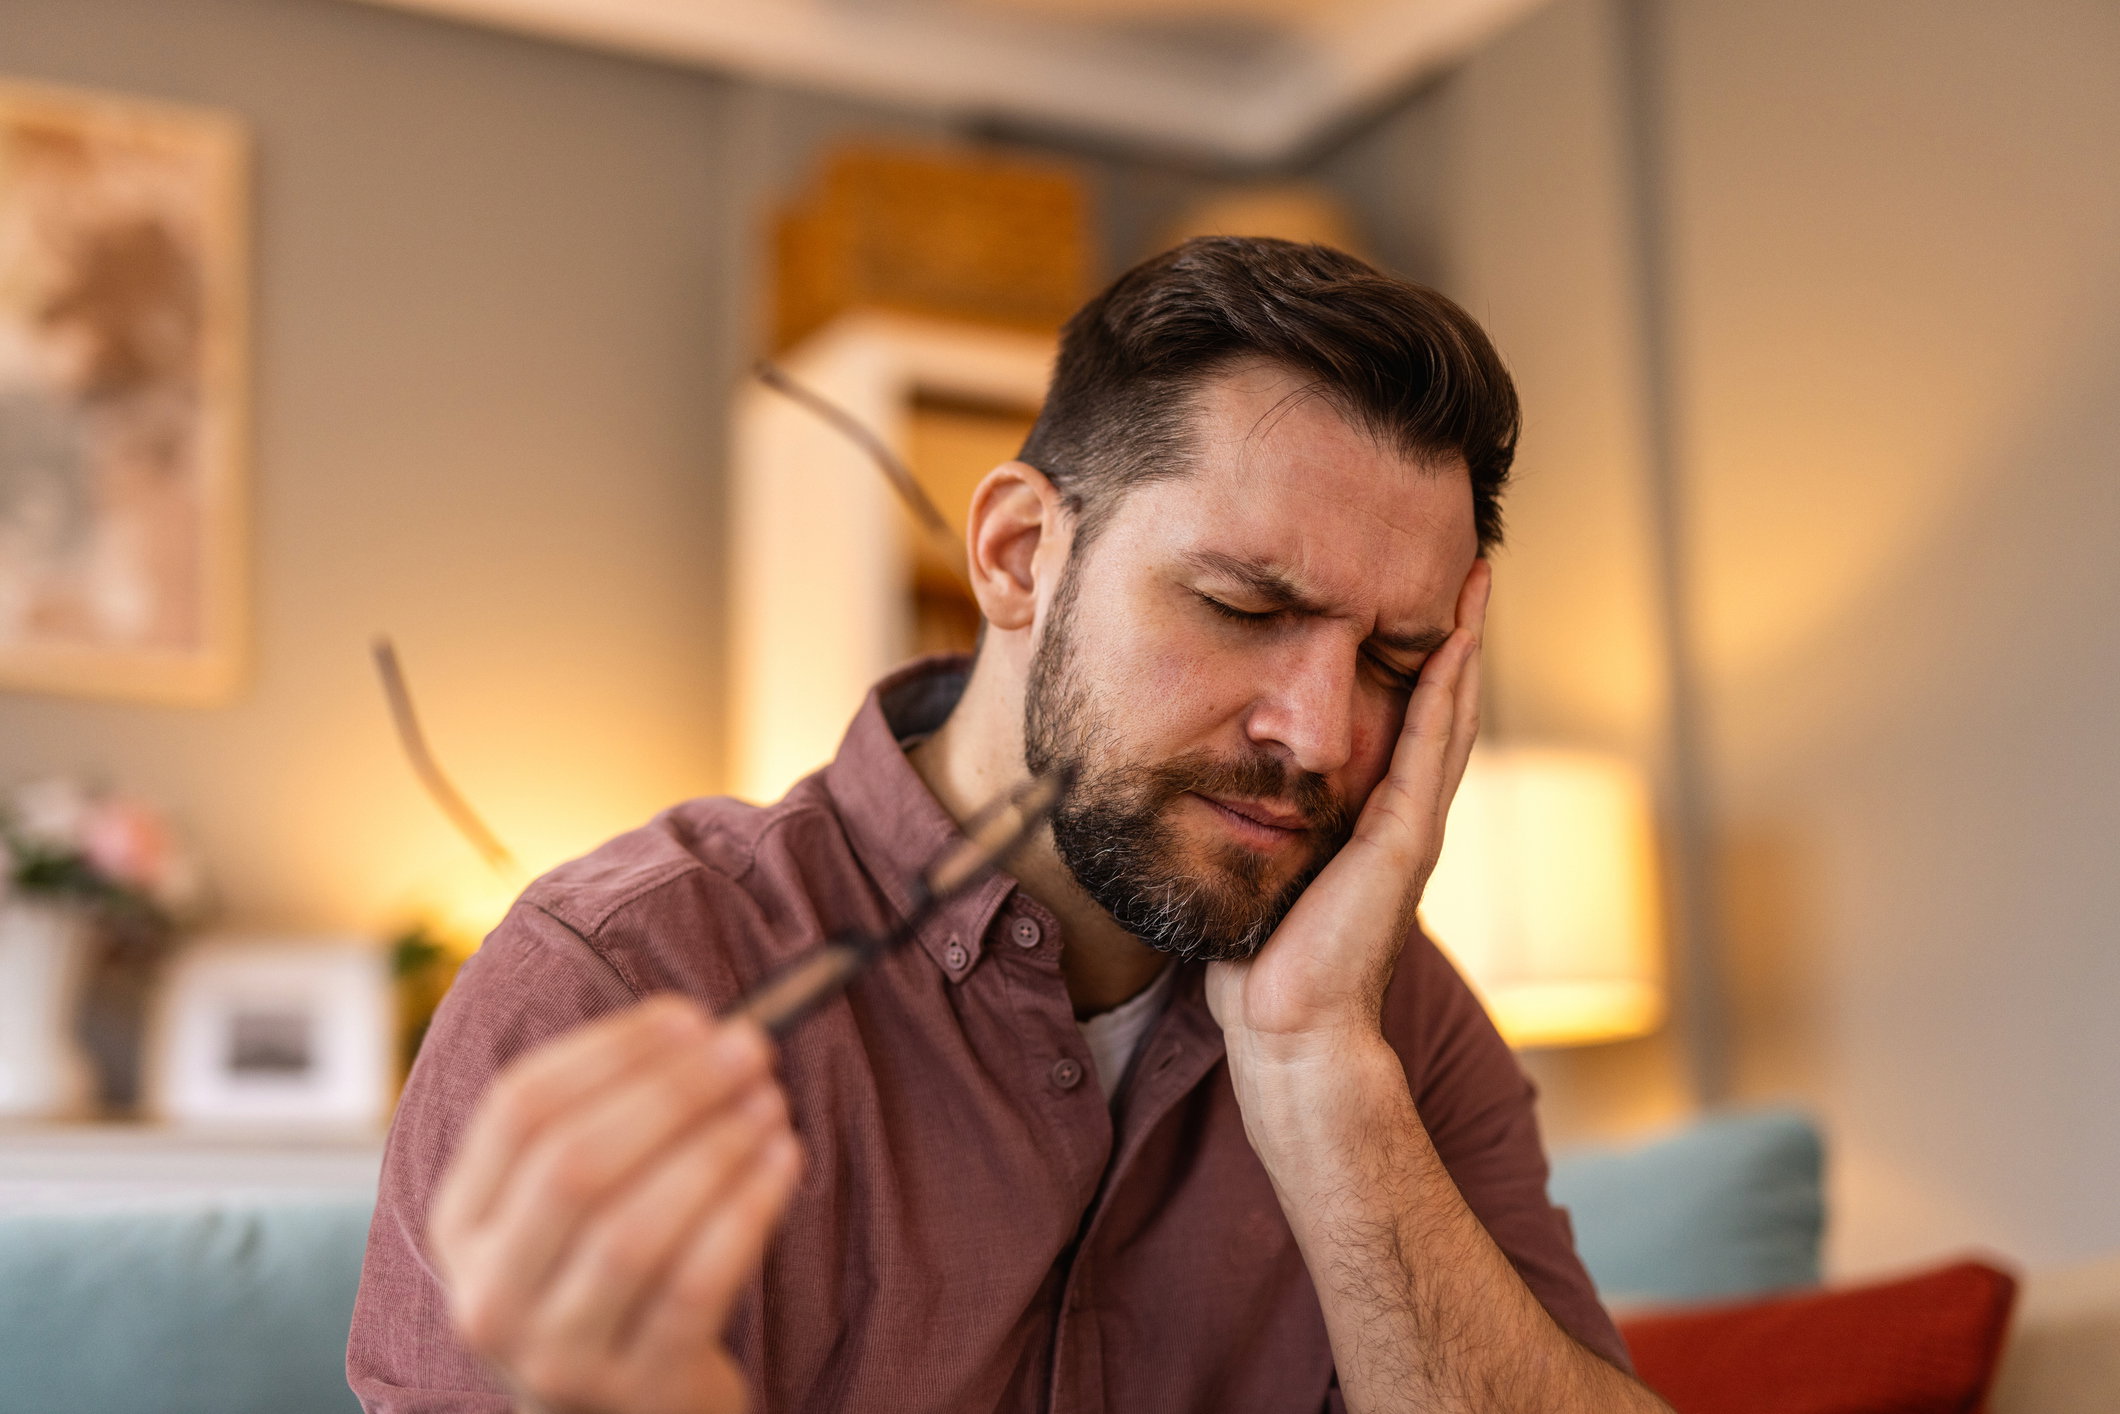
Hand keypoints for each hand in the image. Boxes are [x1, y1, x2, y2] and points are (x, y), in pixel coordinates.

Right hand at [427, 996, 801, 1413]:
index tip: (689, 1016)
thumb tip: (697, 1026)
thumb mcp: (573, 1208)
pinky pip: (696, 1288)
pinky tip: (784, 1160)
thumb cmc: (615, 1276)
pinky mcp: (632, 1391)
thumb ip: (610, 1117)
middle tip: (750, 1048)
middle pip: (575, 1164)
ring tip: (770, 1101)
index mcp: (462, 1225)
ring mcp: (553, 1355)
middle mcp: (488, 1296)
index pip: (520, 1108)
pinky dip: (747, 1212)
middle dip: (673, 1093)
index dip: (609, 1051)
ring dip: (715, 1149)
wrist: (628, 1412)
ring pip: (634, 1230)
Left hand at [1206, 559, 1489, 1059]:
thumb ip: (1257, 826)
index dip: (1416, 662)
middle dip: (1455, 637)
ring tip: (1475, 585)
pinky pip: (1427, 749)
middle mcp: (1402, 817)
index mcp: (1371, 822)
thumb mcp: (1260, 869)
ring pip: (1446, 717)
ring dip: (1462, 648)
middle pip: (1440, 707)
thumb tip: (1209, 785)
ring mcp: (1411, 827)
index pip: (1404, 722)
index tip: (1419, 601)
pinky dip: (1443, 695)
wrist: (1289, 1029)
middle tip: (1470, 569)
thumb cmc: (1262, 962)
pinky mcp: (1403, 841)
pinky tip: (1450, 646)